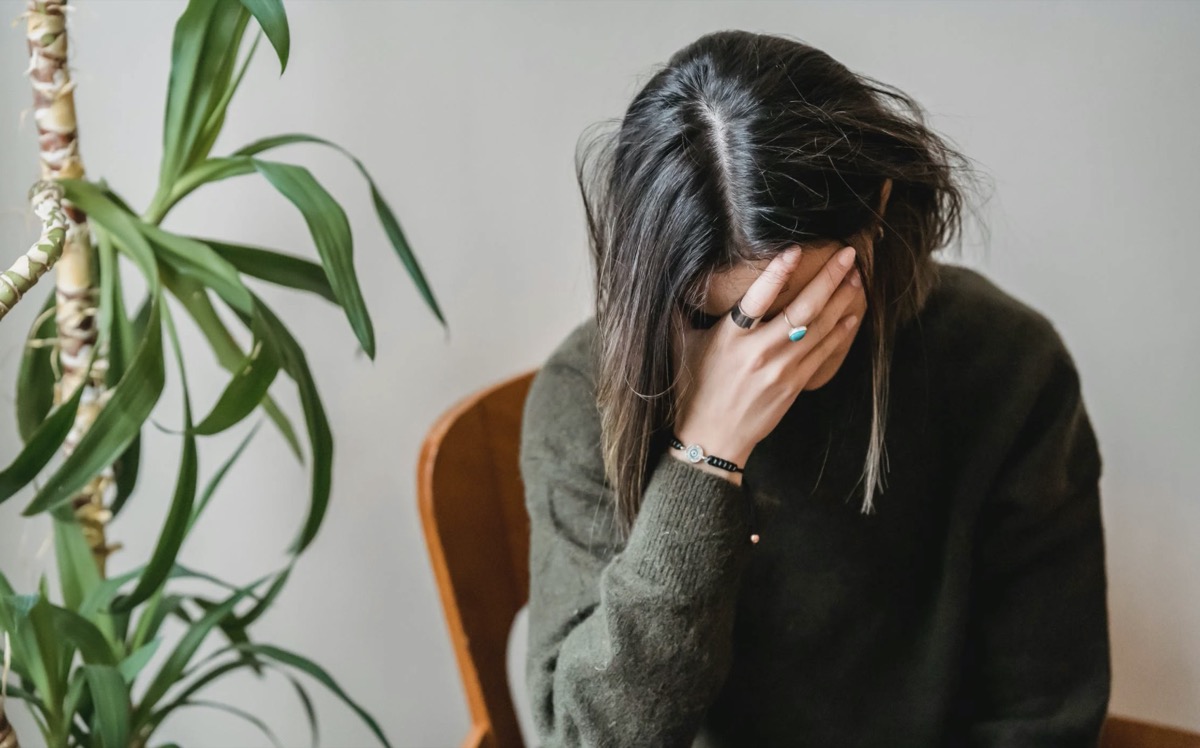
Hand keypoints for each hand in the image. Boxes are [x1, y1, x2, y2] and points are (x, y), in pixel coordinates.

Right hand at [669, 244, 861, 481]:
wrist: (712, 438)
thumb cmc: (692, 390)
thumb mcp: (680, 347)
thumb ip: (679, 312)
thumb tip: (673, 279)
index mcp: (730, 338)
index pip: (757, 298)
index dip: (777, 272)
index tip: (795, 249)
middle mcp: (759, 352)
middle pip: (803, 309)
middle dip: (828, 278)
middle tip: (848, 254)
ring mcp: (781, 369)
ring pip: (819, 327)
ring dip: (841, 299)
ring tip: (855, 277)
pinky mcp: (794, 384)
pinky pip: (823, 352)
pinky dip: (839, 331)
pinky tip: (852, 314)